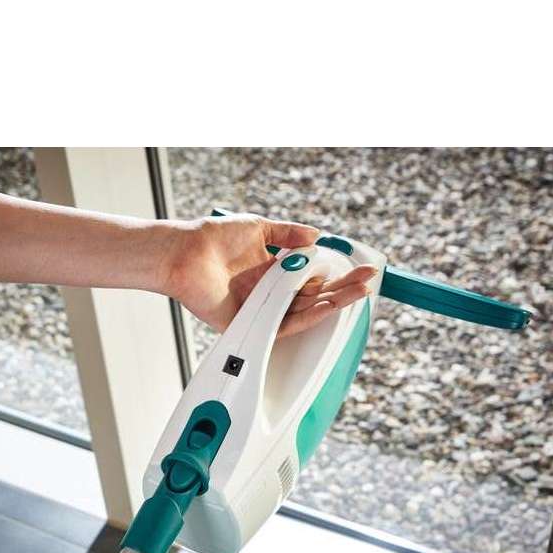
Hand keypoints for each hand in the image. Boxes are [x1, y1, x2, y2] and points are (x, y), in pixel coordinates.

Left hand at [160, 213, 380, 338]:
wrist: (183, 253)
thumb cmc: (212, 238)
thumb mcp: (258, 227)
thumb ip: (288, 234)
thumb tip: (317, 235)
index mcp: (272, 273)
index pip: (313, 279)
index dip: (337, 275)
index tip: (359, 269)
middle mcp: (269, 293)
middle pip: (315, 296)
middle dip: (344, 290)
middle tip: (369, 281)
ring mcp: (261, 309)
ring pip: (305, 311)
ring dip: (333, 302)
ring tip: (358, 292)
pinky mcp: (250, 323)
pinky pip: (284, 324)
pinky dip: (307, 315)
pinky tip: (327, 306)